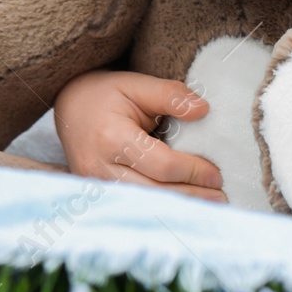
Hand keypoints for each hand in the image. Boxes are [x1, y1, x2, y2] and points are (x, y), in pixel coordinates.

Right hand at [53, 69, 226, 201]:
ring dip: (177, 207)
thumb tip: (203, 110)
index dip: (191, 171)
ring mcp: (95, 185)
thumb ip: (171, 95)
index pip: (160, 164)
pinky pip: (132, 204)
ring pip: (143, 204)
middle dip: (190, 196)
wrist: (71, 106)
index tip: (216, 175)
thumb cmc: (108, 94)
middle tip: (221, 198)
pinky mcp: (96, 194)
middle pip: (153, 192)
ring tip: (209, 205)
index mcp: (112, 138)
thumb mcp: (138, 84)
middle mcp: (99, 168)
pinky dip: (159, 206)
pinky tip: (182, 206)